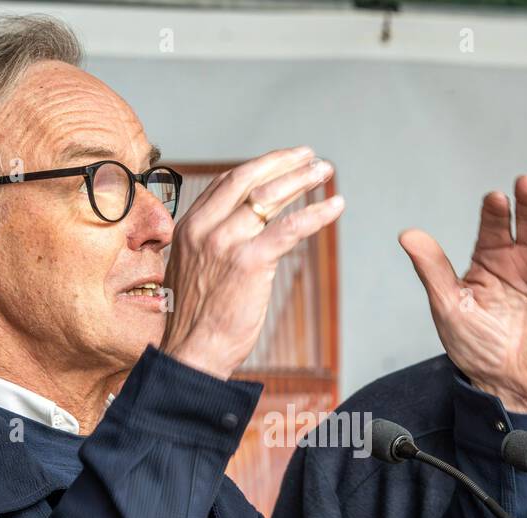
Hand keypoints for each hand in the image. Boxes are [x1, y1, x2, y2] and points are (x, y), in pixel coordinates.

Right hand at [161, 146, 343, 379]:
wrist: (192, 352)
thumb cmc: (198, 320)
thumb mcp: (195, 269)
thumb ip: (212, 245)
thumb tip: (239, 233)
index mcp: (190, 226)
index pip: (227, 182)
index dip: (259, 166)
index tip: (284, 160)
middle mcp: (205, 228)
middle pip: (248, 178)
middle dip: (283, 162)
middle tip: (310, 156)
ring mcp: (226, 243)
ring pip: (270, 198)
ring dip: (302, 180)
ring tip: (325, 172)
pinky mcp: (249, 262)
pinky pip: (289, 228)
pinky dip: (315, 213)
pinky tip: (335, 207)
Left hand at [400, 177, 526, 413]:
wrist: (506, 386)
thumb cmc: (477, 349)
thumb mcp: (450, 307)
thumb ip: (433, 270)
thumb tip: (408, 236)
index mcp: (491, 259)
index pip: (494, 225)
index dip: (495, 211)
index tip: (494, 200)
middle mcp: (523, 260)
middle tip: (526, 184)